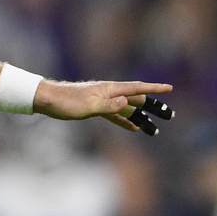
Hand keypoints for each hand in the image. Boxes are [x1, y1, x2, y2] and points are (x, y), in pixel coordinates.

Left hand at [34, 80, 173, 135]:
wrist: (46, 99)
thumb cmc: (66, 101)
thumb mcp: (89, 105)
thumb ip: (109, 105)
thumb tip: (127, 102)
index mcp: (109, 89)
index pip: (136, 88)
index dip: (154, 89)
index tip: (170, 88)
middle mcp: (108, 92)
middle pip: (135, 99)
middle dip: (152, 107)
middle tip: (169, 115)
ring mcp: (102, 100)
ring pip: (126, 108)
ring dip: (140, 116)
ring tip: (154, 127)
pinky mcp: (94, 108)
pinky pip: (115, 114)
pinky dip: (124, 120)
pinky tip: (132, 127)